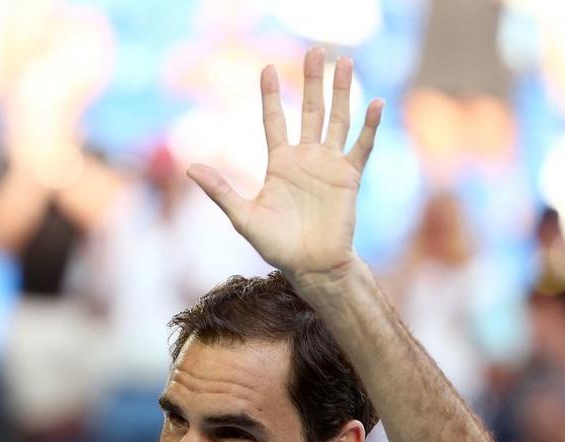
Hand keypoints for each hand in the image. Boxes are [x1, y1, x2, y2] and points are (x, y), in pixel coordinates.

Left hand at [186, 47, 382, 280]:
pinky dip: (368, 126)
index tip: (265, 68)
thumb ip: (220, 190)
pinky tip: (374, 104)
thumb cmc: (278, 246)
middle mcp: (306, 159)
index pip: (274, 120)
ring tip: (344, 62)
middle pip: (310, 110)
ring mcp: (329, 166)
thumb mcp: (243, 217)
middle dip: (312, 81)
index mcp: (280, 164)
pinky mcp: (349, 178)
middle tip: (315, 51)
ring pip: (337, 120)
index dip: (271, 95)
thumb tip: (190, 166)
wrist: (312, 267)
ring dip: (341, 92)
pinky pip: (361, 147)